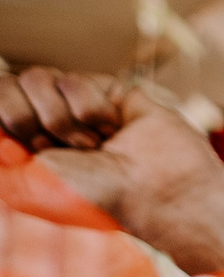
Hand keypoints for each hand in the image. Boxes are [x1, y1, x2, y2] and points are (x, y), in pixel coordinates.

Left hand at [0, 66, 223, 273]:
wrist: (155, 190)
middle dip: (30, 120)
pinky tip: (113, 130)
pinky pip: (74, 79)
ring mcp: (74, 103)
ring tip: (93, 143)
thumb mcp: (22, 187)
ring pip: (38, 77)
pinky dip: (91, 110)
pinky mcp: (105, 90)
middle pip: (6, 85)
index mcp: (20, 146)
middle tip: (60, 147)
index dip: (6, 118)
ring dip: (63, 118)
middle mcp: (43, 122)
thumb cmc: (94, 198)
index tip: (29, 149)